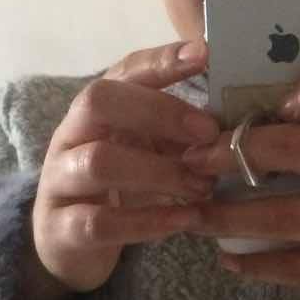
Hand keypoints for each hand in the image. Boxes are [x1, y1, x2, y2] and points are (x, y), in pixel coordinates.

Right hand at [32, 40, 222, 292]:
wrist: (71, 244)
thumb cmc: (121, 189)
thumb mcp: (149, 152)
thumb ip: (182, 135)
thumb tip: (239, 120)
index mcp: (97, 111)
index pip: (124, 71)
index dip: (162, 61)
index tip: (204, 55)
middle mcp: (71, 136)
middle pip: (98, 101)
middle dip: (158, 112)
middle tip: (208, 133)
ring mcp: (61, 181)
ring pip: (99, 162)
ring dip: (158, 172)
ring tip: (202, 187)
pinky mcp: (62, 228)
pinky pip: (99, 222)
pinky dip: (146, 222)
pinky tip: (183, 220)